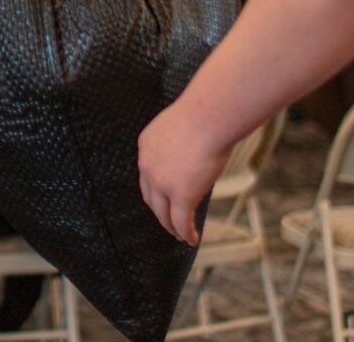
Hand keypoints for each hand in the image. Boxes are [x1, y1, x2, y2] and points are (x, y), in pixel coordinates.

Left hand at [137, 100, 231, 245]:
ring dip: (171, 226)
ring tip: (180, 235)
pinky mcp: (180, 194)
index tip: (164, 198)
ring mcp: (162, 182)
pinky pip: (181, 220)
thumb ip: (180, 144)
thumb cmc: (203, 114)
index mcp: (145, 146)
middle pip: (151, 197)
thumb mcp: (181, 127)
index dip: (156, 190)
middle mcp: (147, 166)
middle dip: (160, 212)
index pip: (148, 174)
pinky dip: (185, 232)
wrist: (208, 116)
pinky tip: (192, 238)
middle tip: (169, 222)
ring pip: (163, 213)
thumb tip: (193, 154)